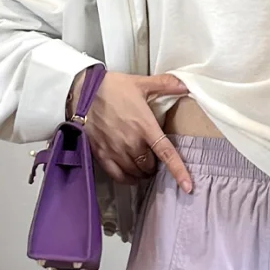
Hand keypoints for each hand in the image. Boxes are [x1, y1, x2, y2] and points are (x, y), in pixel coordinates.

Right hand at [69, 70, 193, 192]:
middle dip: (154, 165)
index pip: (166, 153)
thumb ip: (164, 85)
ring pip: (136, 174)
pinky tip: (130, 174)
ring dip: (142, 172)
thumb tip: (184, 85)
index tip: (187, 186)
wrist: (82, 92)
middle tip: (152, 157)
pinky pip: (120, 176)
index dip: (179, 172)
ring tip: (142, 164)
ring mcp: (117, 152)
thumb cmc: (111, 87)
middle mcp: (132, 143)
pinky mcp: (103, 156)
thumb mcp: (140, 83)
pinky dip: (128, 178)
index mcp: (145, 127)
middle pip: (150, 167)